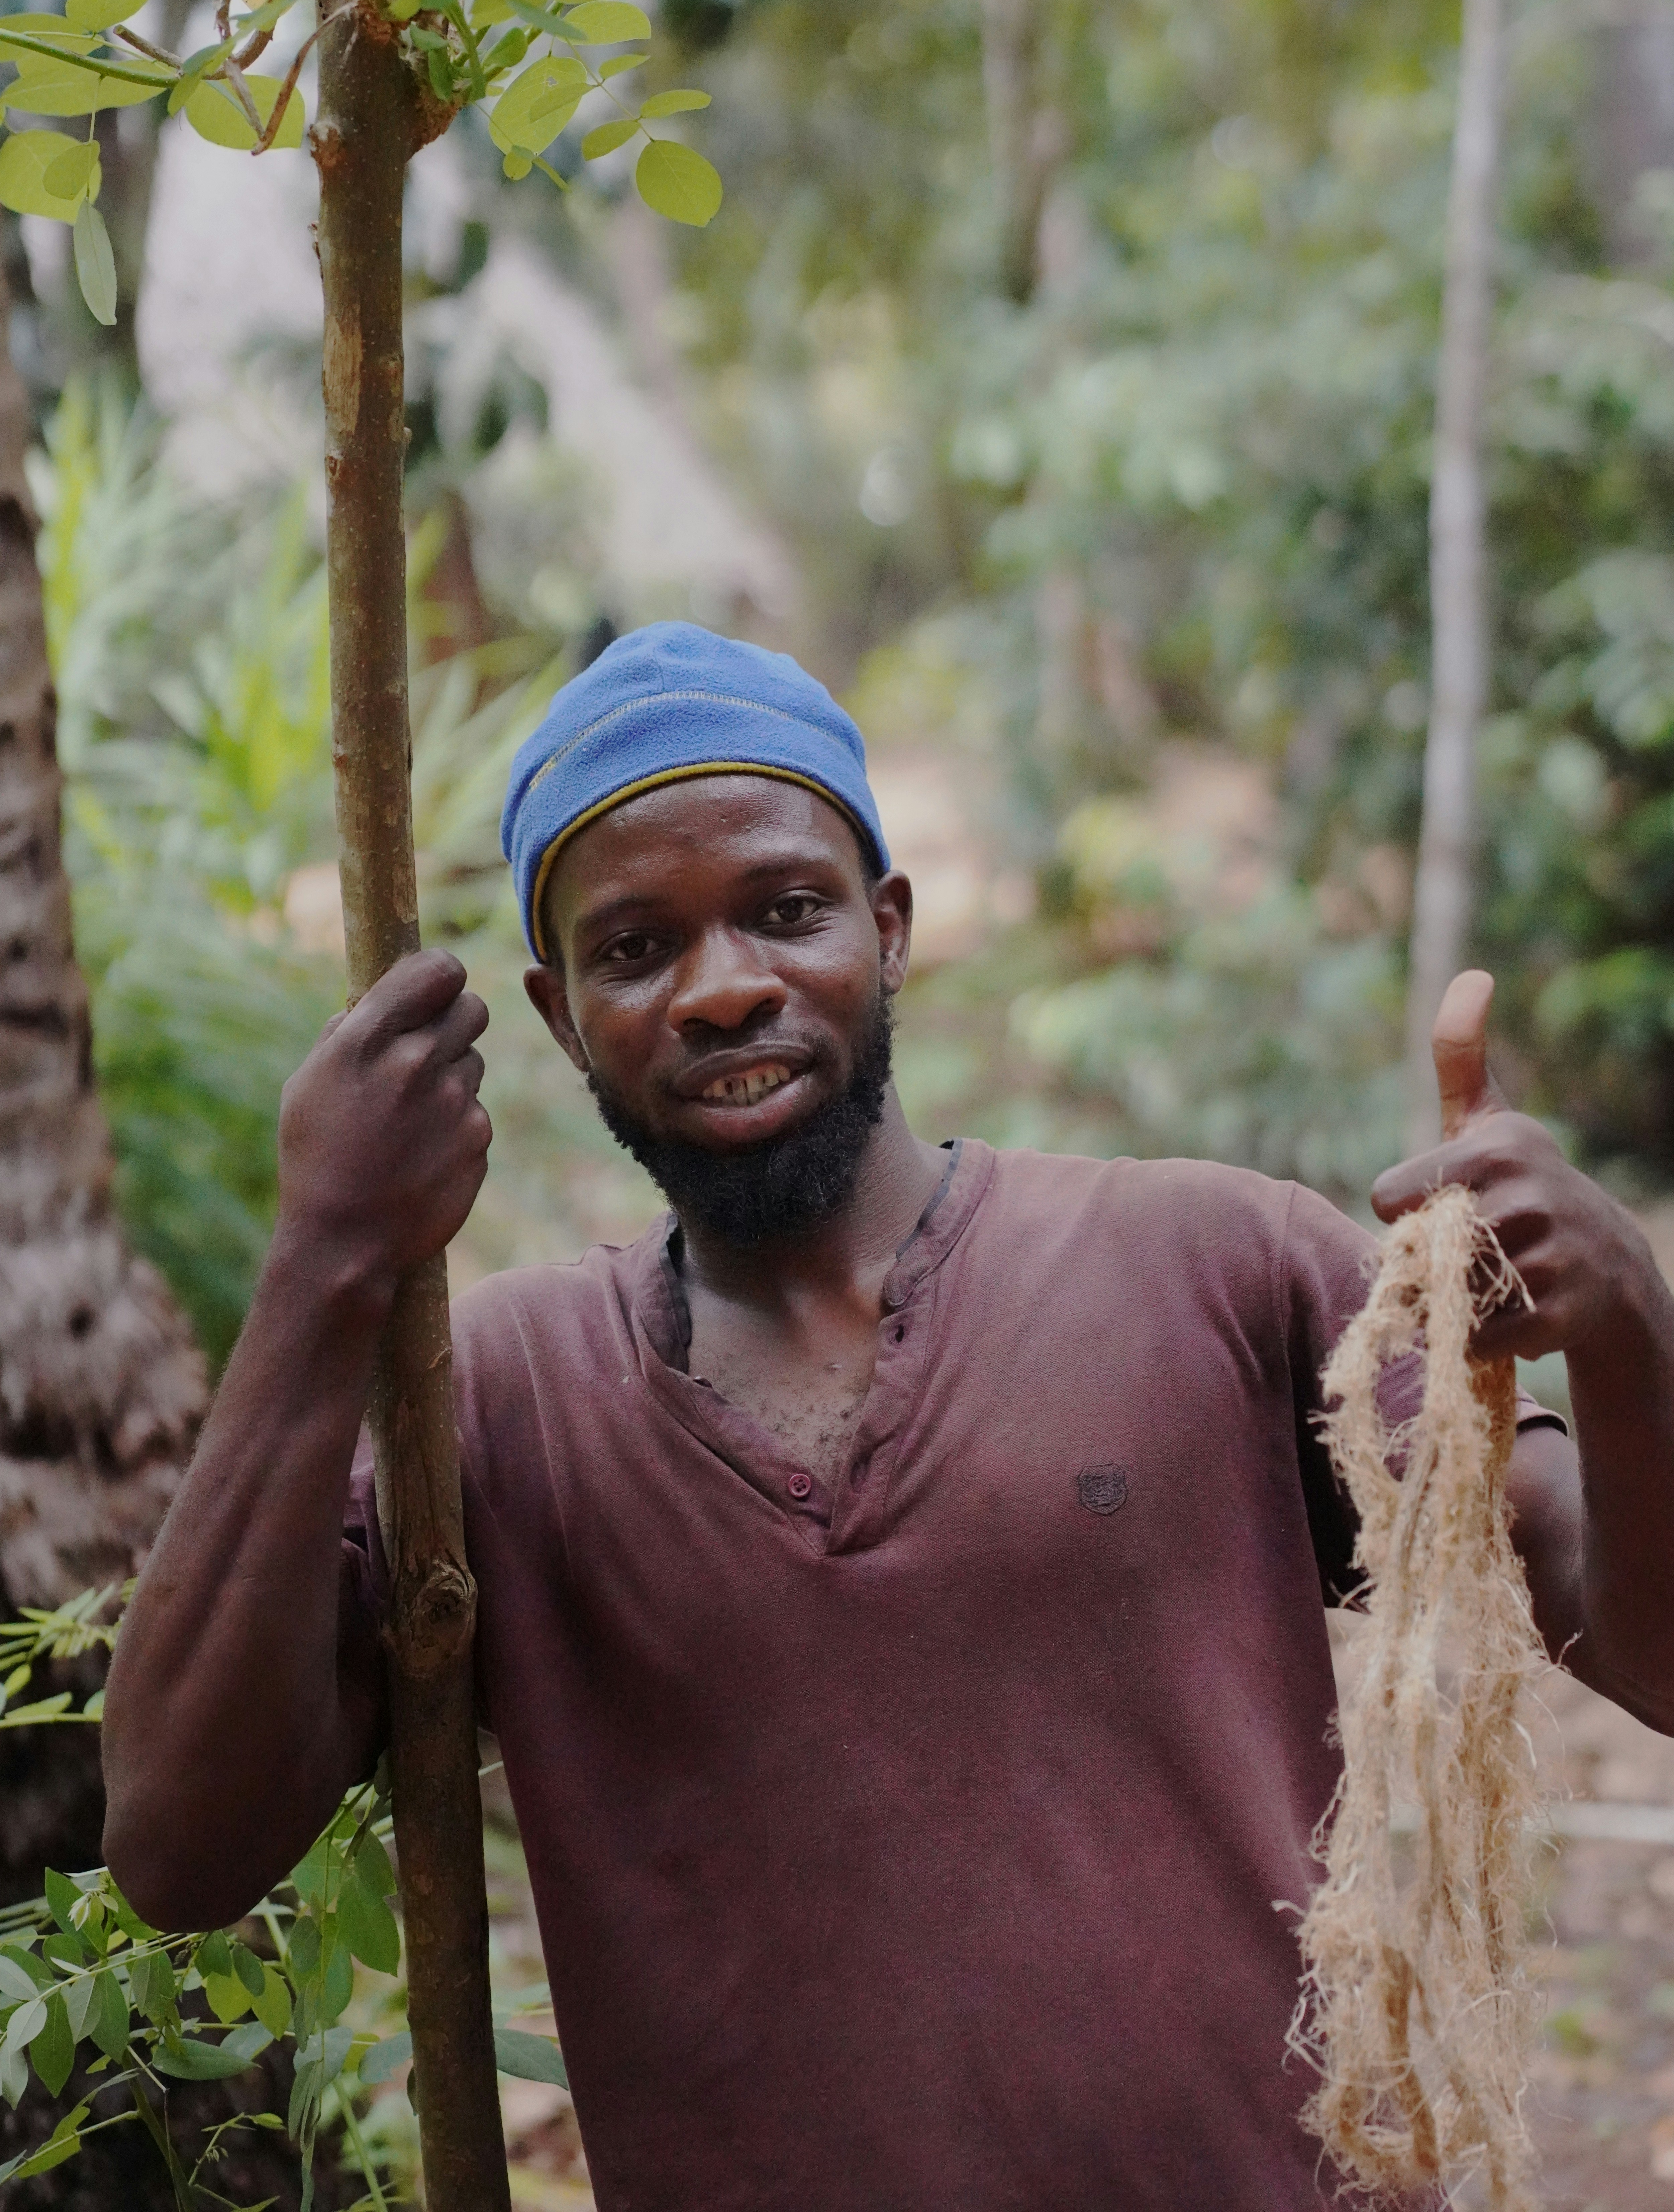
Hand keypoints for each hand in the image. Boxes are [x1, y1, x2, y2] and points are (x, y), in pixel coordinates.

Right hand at [274, 948, 490, 1305]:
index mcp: (366, 1039)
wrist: (345, 1242)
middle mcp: (415, 1061)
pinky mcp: (478, 1136)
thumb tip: (379, 995)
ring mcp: (453, 1100)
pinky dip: (457, 1124)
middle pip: (472, 1007)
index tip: (432, 990)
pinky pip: (476, 1109)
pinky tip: (425, 1152)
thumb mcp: (309, 1083)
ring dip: (451, 1077)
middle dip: (453, 1022)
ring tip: (411, 1117)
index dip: (440, 976)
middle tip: (427, 1050)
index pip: (438, 969)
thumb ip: (347, 1030)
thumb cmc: (318, 1158)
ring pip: (474, 1060)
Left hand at [1370, 970, 1656, 1361]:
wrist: (1605, 1264)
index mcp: (1495, 1151)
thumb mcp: (1489, 1118)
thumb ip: (1462, 1054)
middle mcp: (1526, 1199)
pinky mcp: (1557, 1316)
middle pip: (1413, 1251)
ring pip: (1443, 1297)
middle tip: (1472, 1247)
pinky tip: (1513, 1311)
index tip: (1443, 1203)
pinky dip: (1482, 1339)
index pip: (1386, 1199)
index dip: (1403, 1210)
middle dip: (1429, 1258)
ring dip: (1455, 1296)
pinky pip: (1478, 1340)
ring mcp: (1547, 1259)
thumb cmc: (1522, 1183)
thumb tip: (1474, 975)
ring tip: (1494, 1274)